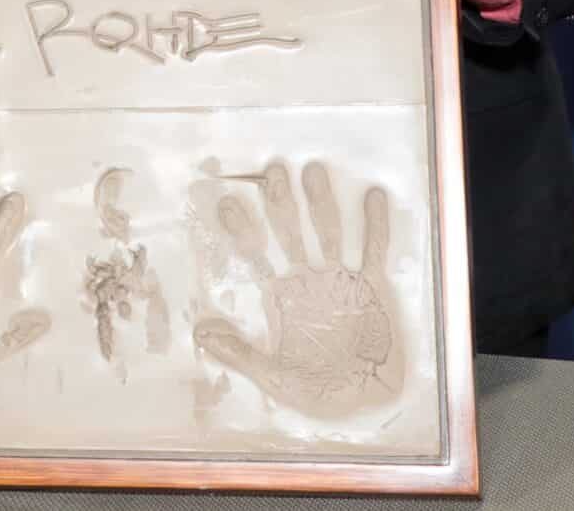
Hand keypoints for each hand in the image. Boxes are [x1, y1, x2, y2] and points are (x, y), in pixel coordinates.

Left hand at [194, 161, 398, 417]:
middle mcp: (308, 277)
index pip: (255, 254)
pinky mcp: (374, 286)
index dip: (242, 229)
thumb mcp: (273, 376)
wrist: (363, 402)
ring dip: (322, 202)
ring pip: (329, 230)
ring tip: (314, 170)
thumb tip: (199, 333)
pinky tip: (373, 196)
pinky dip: (374, 224)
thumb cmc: (316, 388)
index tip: (225, 205)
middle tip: (272, 170)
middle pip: (291, 230)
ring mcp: (341, 277)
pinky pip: (374, 249)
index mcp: (281, 295)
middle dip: (281, 201)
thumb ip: (239, 354)